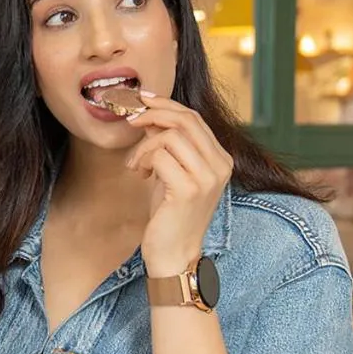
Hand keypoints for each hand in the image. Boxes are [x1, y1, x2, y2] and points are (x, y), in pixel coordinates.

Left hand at [124, 92, 232, 277]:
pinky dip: (143, 159)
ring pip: (170, 135)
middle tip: (132, 120)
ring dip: (144, 145)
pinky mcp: (189, 189)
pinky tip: (140, 174)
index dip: (166, 104)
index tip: (143, 100)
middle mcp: (220, 165)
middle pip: (185, 120)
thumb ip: (168, 144)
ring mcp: (207, 177)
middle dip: (153, 114)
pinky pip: (160, 155)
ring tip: (137, 164)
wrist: (174, 253)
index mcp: (221, 159)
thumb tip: (150, 114)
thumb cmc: (170, 214)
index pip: (194, 118)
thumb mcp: (172, 171)